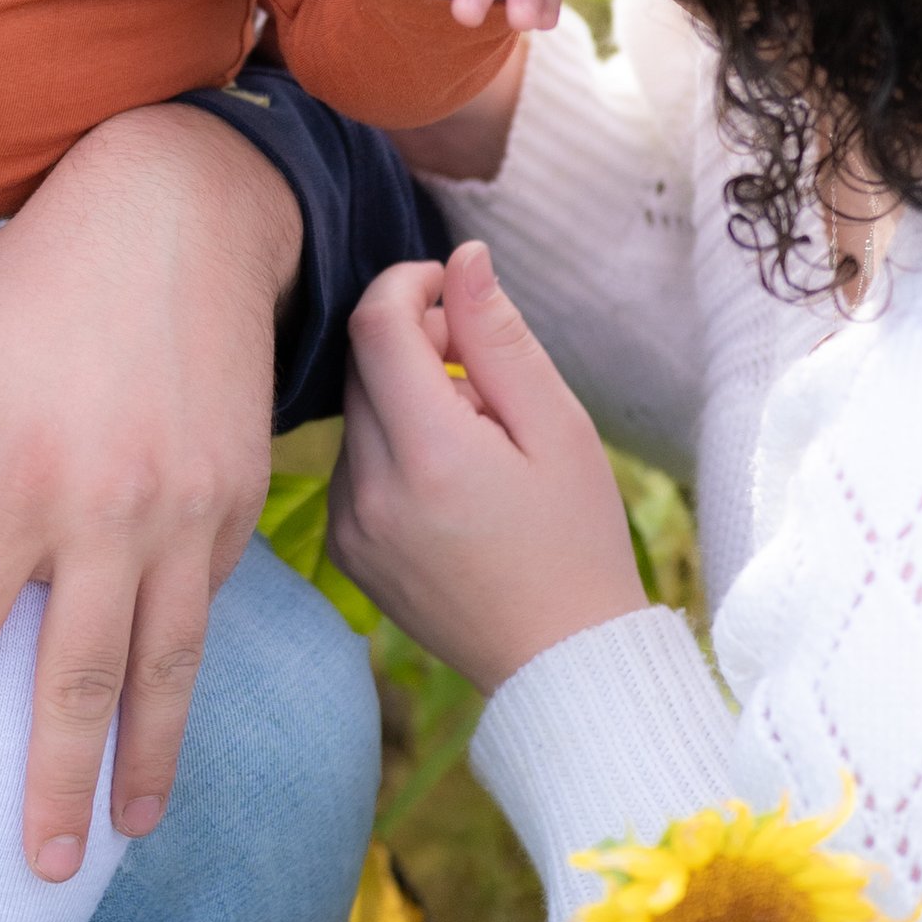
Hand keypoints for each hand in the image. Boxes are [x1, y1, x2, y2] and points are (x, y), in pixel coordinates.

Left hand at [0, 106, 296, 877]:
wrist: (178, 215)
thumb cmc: (30, 279)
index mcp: (19, 484)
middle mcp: (112, 518)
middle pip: (76, 688)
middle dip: (55, 790)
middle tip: (36, 868)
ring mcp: (189, 517)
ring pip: (166, 668)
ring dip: (146, 759)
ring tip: (124, 830)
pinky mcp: (239, 502)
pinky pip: (206, 604)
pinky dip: (184, 666)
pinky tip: (160, 708)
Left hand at [326, 240, 644, 692]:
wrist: (560, 663)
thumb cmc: (576, 540)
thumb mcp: (557, 428)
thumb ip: (499, 337)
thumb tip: (461, 258)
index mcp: (428, 453)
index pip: (375, 322)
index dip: (410, 283)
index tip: (452, 289)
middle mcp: (368, 488)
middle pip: (362, 362)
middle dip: (415, 340)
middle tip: (486, 377)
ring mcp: (347, 523)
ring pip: (356, 410)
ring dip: (405, 397)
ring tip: (478, 442)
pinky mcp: (345, 547)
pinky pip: (353, 460)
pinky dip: (393, 446)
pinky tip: (452, 483)